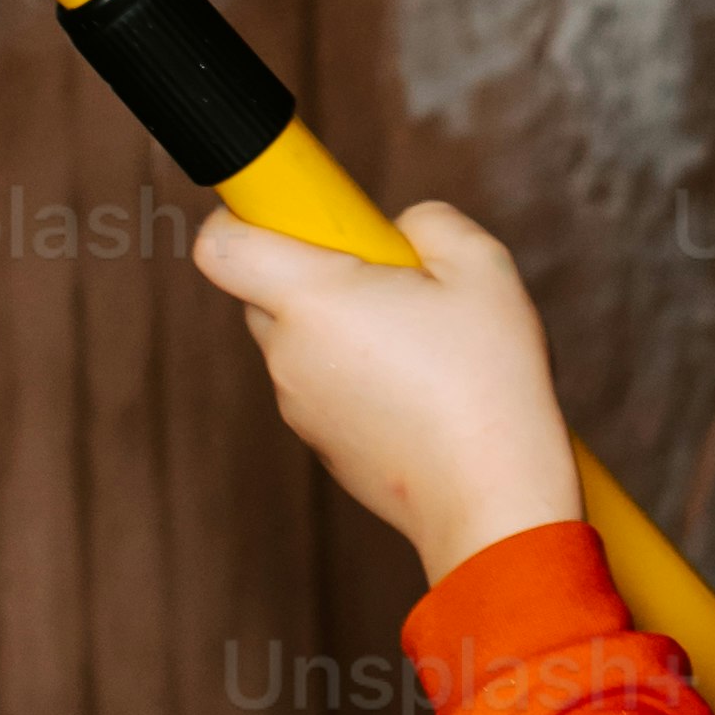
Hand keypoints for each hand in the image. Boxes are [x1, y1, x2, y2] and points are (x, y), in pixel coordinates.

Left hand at [190, 196, 586, 586]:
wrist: (493, 498)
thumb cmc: (488, 379)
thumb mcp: (482, 265)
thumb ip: (429, 222)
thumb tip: (401, 229)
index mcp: (311, 298)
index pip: (220, 245)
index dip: (240, 217)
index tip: (289, 216)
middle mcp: (288, 353)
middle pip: (264, 289)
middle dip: (314, 271)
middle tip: (390, 277)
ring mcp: (298, 407)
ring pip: (299, 340)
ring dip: (342, 327)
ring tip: (423, 341)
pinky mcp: (321, 447)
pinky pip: (321, 387)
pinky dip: (355, 376)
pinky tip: (422, 389)